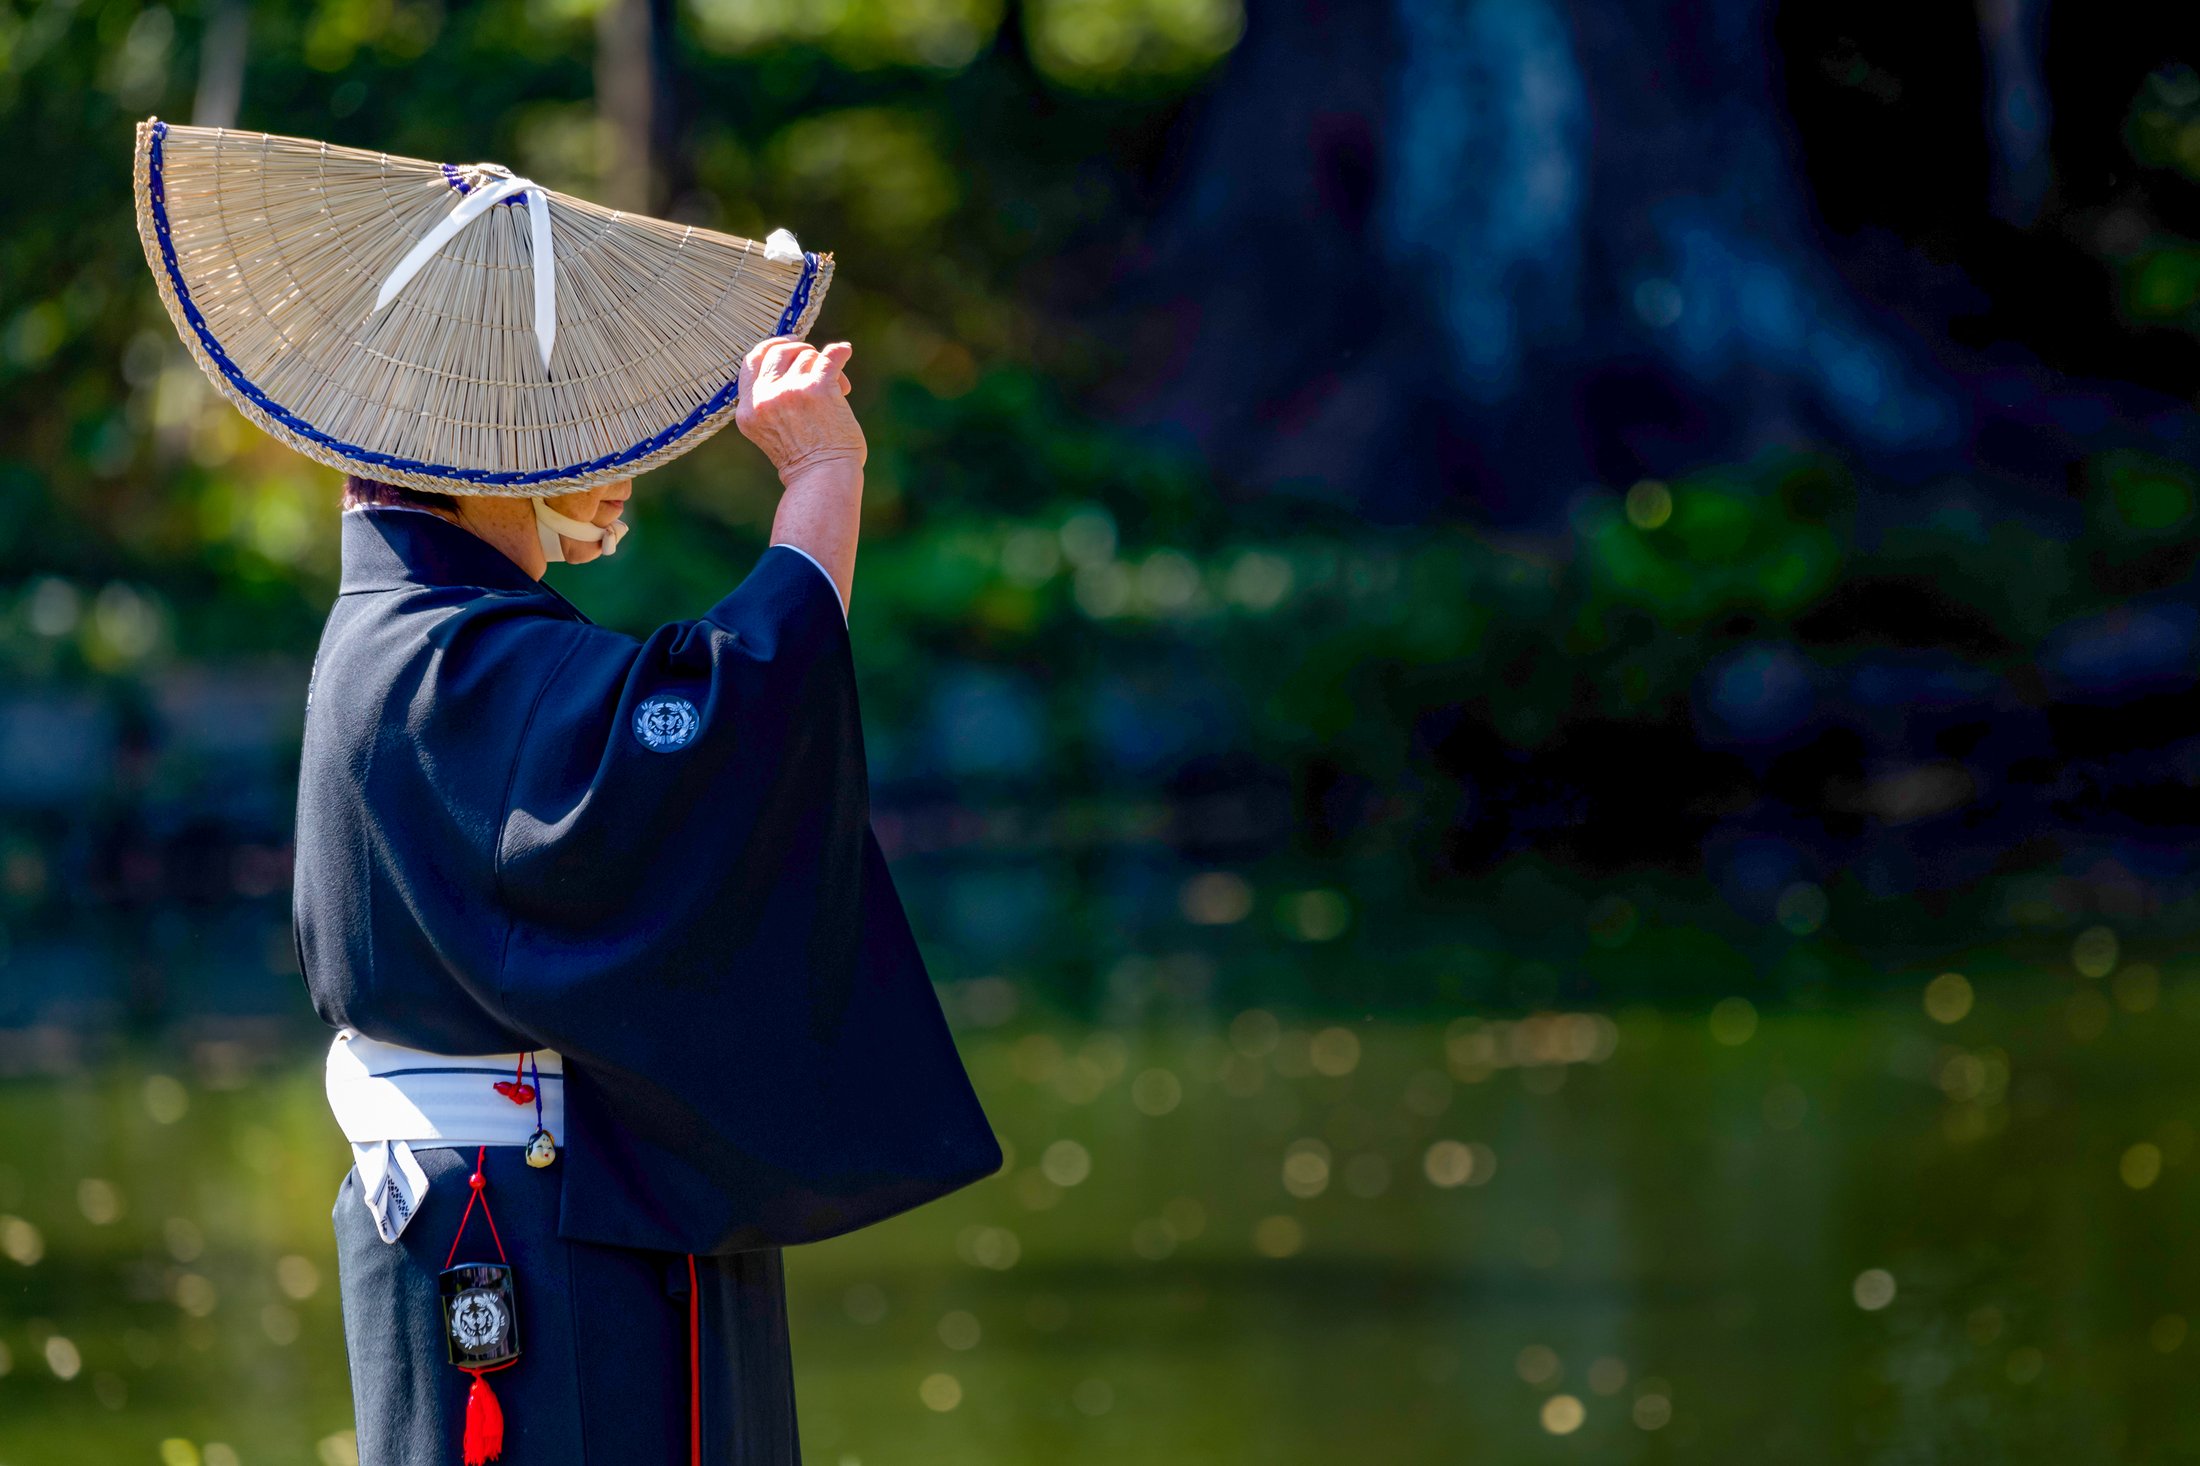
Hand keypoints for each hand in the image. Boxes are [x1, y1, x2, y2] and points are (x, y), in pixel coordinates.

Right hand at [734, 335, 864, 479]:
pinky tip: (845, 351)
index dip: (770, 347)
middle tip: (818, 366)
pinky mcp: (817, 389)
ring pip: (807, 357)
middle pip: (778, 352)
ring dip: (824, 369)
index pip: (751, 361)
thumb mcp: (770, 430)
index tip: (788, 344)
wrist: (822, 478)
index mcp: (748, 409)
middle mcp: (765, 397)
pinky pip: (829, 357)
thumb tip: (800, 361)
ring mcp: (790, 391)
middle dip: (801, 353)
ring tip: (839, 390)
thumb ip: (771, 399)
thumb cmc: (804, 460)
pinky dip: (839, 352)